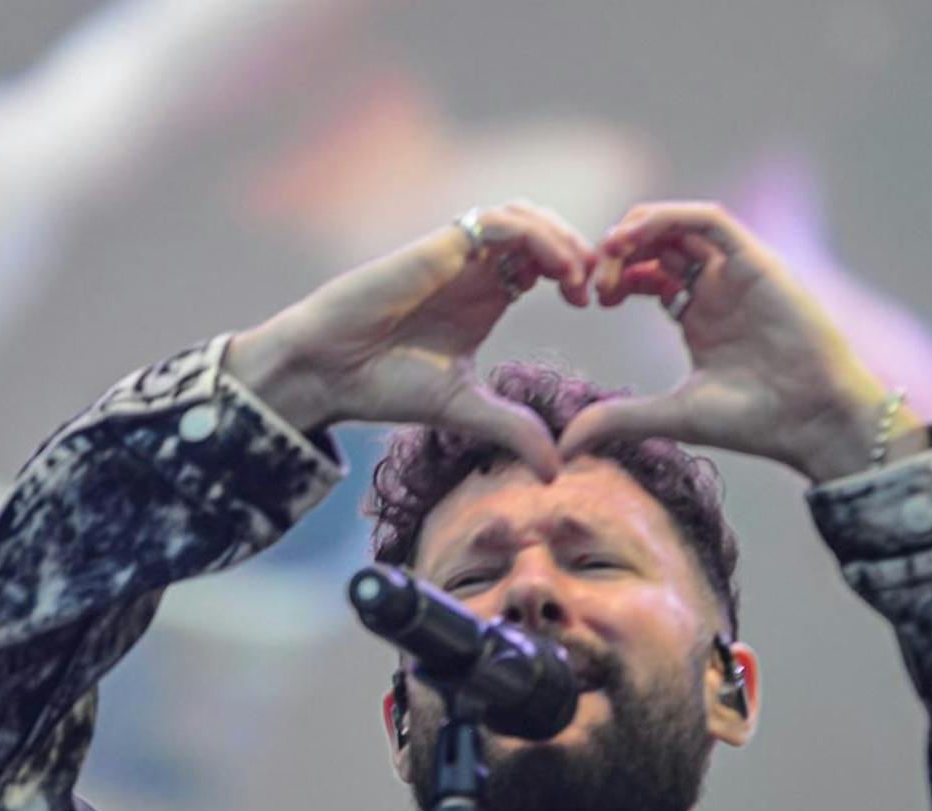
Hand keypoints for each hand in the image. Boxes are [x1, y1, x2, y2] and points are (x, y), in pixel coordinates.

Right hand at [225, 200, 595, 480]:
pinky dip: (536, 237)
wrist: (331, 369)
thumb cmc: (385, 383)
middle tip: (600, 292)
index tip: (598, 307)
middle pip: (546, 233)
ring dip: (563, 241)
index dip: (580, 276)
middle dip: (581, 253)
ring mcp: (460, 254)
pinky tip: (556, 273)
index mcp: (488, 296)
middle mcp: (477, 268)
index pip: (549, 264)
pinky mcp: (442, 247)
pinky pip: (500, 223)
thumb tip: (556, 472)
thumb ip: (513, 430)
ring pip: (527, 218)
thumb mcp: (466, 409)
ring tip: (580, 283)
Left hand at [557, 200, 927, 478]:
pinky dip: (671, 217)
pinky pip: (710, 221)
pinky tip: (636, 235)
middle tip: (592, 277)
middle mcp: (716, 288)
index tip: (587, 298)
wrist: (812, 419)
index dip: (613, 277)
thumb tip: (564, 446)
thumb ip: (619, 419)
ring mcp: (736, 272)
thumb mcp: (671, 416)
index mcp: (697, 316)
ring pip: (680, 225)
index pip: (647, 275)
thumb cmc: (754, 421)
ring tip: (607, 251)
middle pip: (659, 245)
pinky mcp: (756, 261)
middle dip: (619, 253)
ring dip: (639, 229)